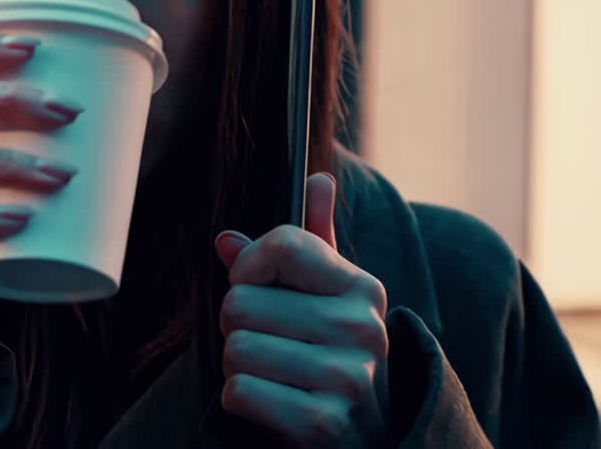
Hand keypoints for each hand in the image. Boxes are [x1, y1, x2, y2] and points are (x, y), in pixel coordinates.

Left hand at [214, 172, 388, 446]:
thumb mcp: (329, 296)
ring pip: (235, 347)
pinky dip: (240, 399)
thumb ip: (311, 243)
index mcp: (362, 288)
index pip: (281, 244)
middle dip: (237, 324)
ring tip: (273, 373)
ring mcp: (347, 379)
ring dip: (237, 365)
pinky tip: (272, 402)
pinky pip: (238, 390)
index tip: (258, 285)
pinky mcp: (322, 424)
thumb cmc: (331, 354)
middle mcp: (362, 329)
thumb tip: (318, 178)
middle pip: (240, 301)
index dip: (249, 265)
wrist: (366, 437)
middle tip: (270, 342)